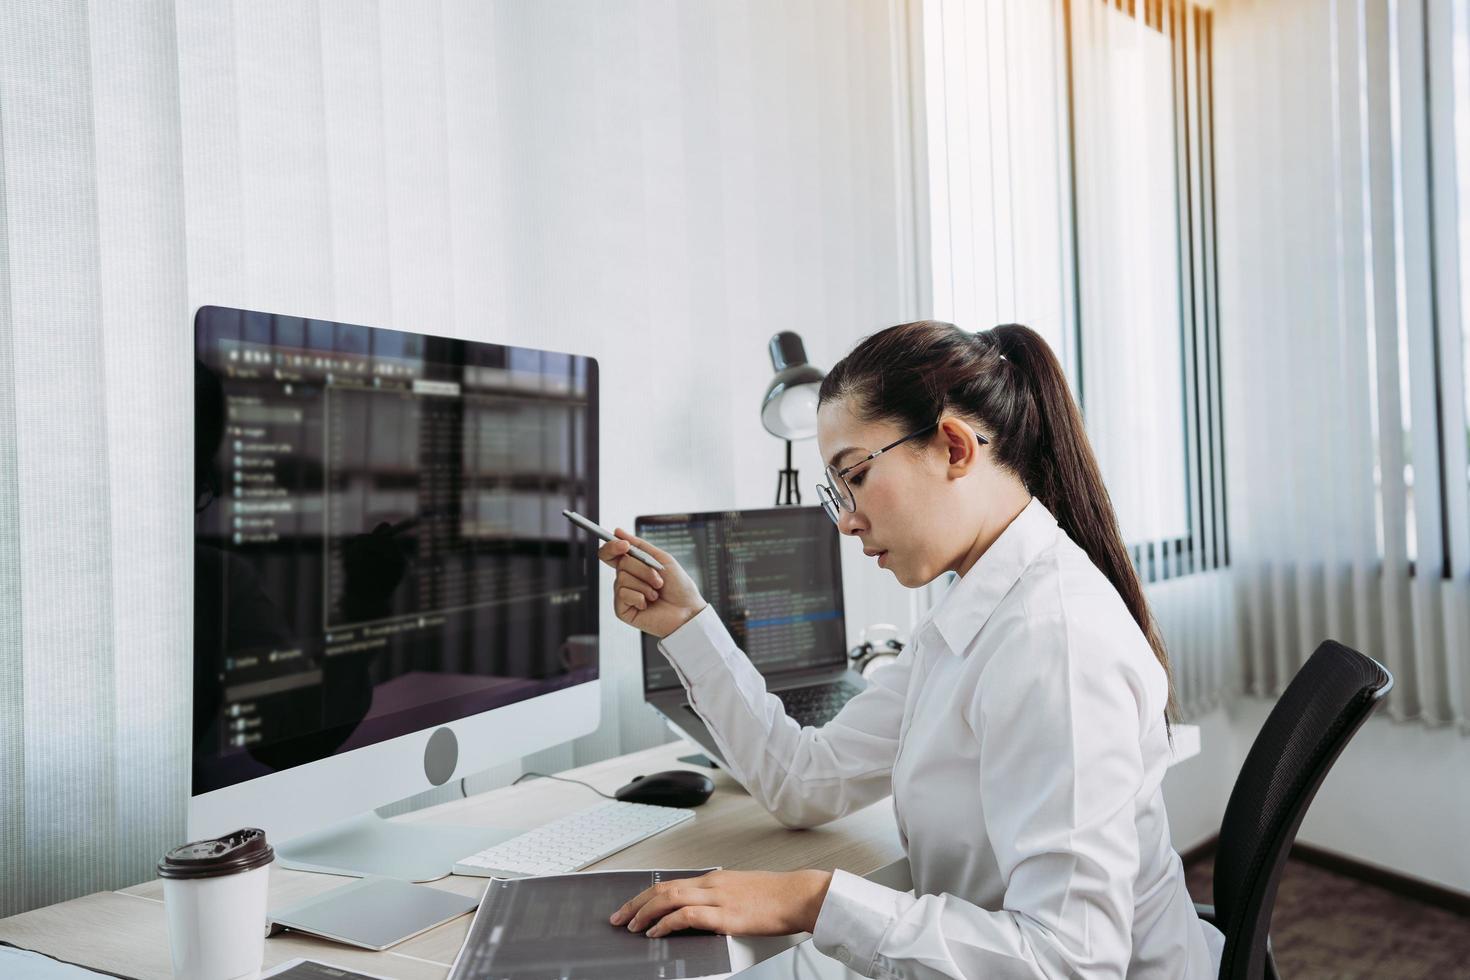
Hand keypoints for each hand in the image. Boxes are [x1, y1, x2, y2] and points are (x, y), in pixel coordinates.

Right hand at [597, 528, 706, 637]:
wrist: (688, 610)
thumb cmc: (678, 586)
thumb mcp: (661, 559)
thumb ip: (639, 545)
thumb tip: (618, 532)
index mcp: (633, 567)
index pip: (611, 554)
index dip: (612, 547)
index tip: (624, 545)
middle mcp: (626, 580)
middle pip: (621, 563)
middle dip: (644, 570)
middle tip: (659, 580)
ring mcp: (623, 596)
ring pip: (622, 578)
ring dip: (645, 584)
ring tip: (656, 594)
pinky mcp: (623, 610)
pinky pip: (623, 595)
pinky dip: (640, 597)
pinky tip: (648, 604)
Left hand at [609, 869, 833, 937]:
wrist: (798, 895)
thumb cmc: (775, 896)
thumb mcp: (740, 891)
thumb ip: (719, 897)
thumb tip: (700, 910)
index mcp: (713, 879)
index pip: (669, 883)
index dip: (645, 896)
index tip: (630, 907)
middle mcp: (711, 884)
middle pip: (663, 889)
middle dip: (636, 904)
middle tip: (619, 918)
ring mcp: (717, 898)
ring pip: (669, 899)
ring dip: (645, 913)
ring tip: (632, 927)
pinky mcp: (726, 915)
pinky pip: (687, 916)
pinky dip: (667, 923)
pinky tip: (657, 932)